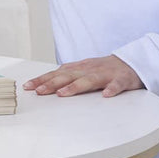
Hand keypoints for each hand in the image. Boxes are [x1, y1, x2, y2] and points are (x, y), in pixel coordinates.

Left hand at [24, 54, 144, 97]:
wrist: (131, 62)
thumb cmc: (103, 69)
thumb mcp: (83, 70)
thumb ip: (67, 76)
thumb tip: (44, 84)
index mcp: (79, 68)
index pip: (57, 73)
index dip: (42, 79)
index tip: (27, 87)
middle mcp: (89, 69)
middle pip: (68, 76)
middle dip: (52, 83)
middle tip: (39, 91)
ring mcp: (106, 73)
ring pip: (90, 80)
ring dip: (76, 86)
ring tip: (63, 93)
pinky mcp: (122, 79)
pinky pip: (117, 84)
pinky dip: (112, 89)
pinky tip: (107, 95)